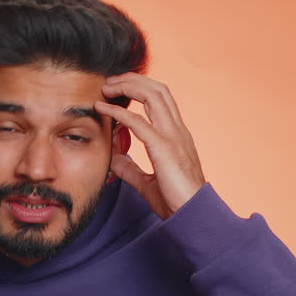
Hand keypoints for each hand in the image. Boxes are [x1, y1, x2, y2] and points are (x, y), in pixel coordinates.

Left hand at [95, 73, 205, 219]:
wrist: (193, 216)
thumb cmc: (176, 202)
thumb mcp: (147, 182)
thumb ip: (130, 168)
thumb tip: (113, 159)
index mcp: (177, 135)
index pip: (161, 99)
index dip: (140, 88)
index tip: (118, 89)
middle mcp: (177, 130)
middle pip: (158, 89)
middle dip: (132, 79)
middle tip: (109, 82)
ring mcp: (173, 137)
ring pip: (152, 95)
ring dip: (126, 86)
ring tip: (106, 87)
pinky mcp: (164, 148)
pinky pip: (138, 122)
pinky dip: (118, 111)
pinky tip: (102, 109)